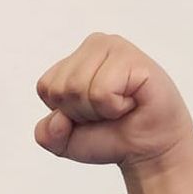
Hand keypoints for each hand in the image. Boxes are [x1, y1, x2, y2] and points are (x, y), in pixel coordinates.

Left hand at [33, 33, 192, 170]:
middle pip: (60, 89)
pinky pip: (101, 92)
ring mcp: (114, 47)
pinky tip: (131, 101)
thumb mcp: (63, 142)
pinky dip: (114, 108)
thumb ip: (45, 134)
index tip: (90, 113)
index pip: (45, 87)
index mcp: (74, 60)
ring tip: (119, 106)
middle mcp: (94, 45)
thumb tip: (58, 118)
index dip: (63, 112)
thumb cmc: (110, 135)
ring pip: (77, 89)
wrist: (147, 148)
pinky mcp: (133, 58)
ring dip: (98, 111)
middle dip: (81, 112)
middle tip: (107, 111)